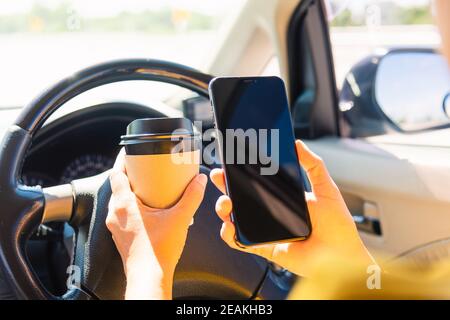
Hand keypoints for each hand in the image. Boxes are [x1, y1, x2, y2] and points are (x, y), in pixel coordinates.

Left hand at [106, 149, 206, 298]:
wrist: (149, 277)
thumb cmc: (158, 252)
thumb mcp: (179, 219)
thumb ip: (192, 197)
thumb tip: (200, 181)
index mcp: (124, 205)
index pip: (116, 174)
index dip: (122, 161)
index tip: (129, 152)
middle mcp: (115, 214)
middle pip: (117, 186)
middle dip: (130, 175)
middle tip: (145, 168)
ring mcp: (116, 226)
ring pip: (119, 200)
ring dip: (131, 191)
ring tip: (148, 187)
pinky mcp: (120, 236)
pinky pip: (122, 214)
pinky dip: (132, 206)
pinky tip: (148, 210)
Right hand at [210, 140, 374, 277]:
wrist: (341, 257)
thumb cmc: (337, 226)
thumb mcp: (326, 189)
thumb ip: (313, 166)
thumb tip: (298, 144)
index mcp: (282, 197)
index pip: (256, 181)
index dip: (241, 172)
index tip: (231, 160)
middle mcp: (270, 212)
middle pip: (240, 197)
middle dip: (225, 186)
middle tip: (220, 176)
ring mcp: (264, 230)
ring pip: (235, 217)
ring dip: (224, 209)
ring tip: (226, 203)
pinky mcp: (263, 247)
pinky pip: (240, 241)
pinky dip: (230, 235)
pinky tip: (229, 226)